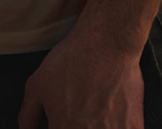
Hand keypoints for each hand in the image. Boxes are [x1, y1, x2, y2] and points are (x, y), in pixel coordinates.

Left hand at [18, 28, 143, 128]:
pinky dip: (120, 126)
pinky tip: (115, 115)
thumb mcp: (37, 84)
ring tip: (98, 111)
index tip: (63, 119)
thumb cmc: (72, 60)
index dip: (58, 128)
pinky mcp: (133, 127)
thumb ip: (27, 115)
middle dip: (79, 126)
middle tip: (82, 111)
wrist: (107, 41)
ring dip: (99, 126)